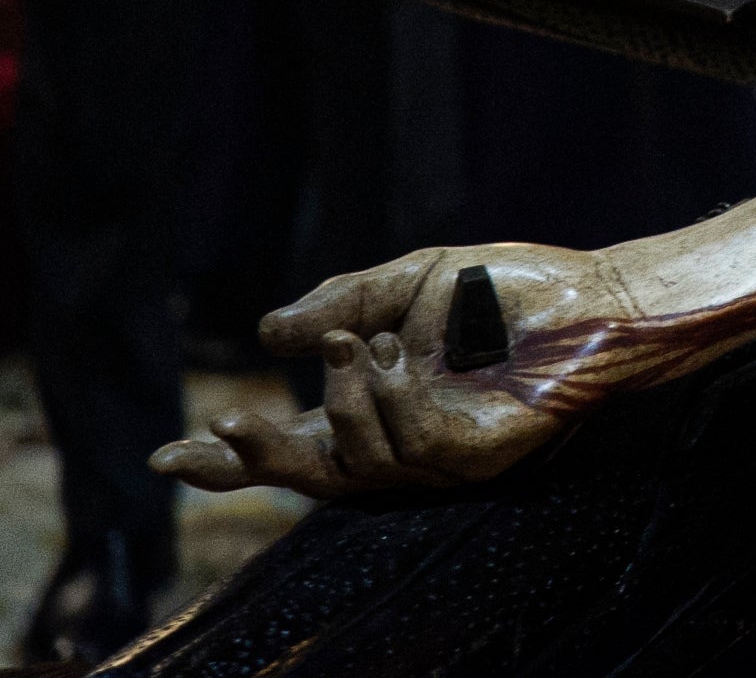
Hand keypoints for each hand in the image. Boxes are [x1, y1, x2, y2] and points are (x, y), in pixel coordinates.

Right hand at [154, 243, 643, 497]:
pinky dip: (394, 404)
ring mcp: (439, 456)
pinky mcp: (479, 457)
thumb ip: (340, 303)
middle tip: (227, 424)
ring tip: (358, 344)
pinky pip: (414, 450)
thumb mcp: (408, 281)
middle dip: (261, 457)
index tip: (165, 457)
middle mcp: (399, 438)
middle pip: (312, 474)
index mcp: (372, 403)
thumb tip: (267, 335)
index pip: (292, 440)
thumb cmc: (508, 289)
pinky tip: (398, 363)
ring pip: (358, 465)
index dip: (228, 458)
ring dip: (344, 403)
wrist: (590, 295)